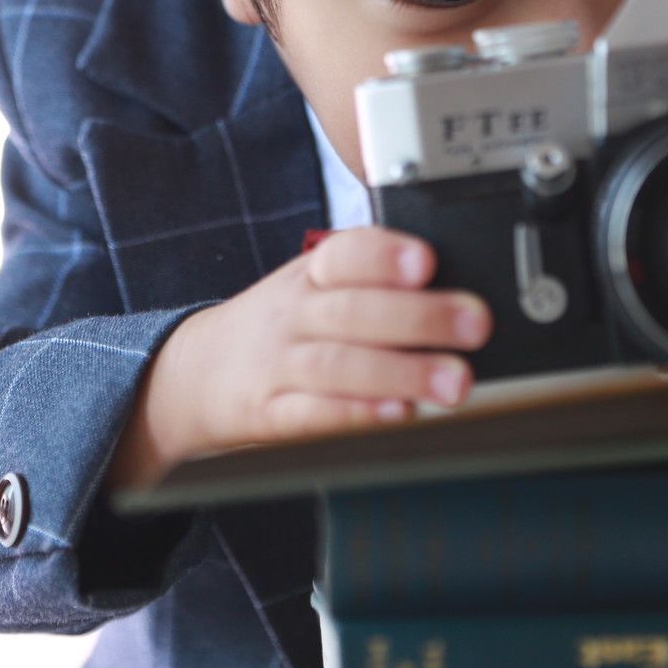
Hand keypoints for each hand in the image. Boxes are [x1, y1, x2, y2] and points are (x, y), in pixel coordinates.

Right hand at [108, 227, 489, 487]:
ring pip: (339, 364)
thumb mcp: (312, 286)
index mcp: (312, 274)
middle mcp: (295, 314)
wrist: (193, 373)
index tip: (427, 261)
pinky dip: (356, 414)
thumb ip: (373, 285)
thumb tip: (458, 292)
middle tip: (474, 324)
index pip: (345, 253)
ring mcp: (279, 365)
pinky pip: (312, 413)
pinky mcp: (270, 414)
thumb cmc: (279, 326)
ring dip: (401, 372)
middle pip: (354, 310)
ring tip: (453, 380)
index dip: (384, 255)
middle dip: (420, 317)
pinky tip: (396, 414)